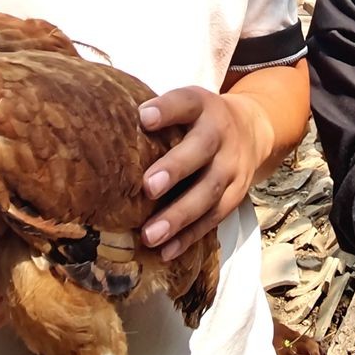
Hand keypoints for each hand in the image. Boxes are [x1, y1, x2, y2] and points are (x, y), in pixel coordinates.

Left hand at [138, 86, 272, 262]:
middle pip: (201, 150)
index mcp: (202, 106)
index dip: (167, 109)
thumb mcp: (186, 105)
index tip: (144, 118)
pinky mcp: (236, 194)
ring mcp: (232, 166)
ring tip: (150, 235)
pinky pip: (214, 218)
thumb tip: (102, 133)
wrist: (253, 130)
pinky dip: (190, 236)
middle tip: (148, 187)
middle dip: (176, 169)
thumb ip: (158, 116)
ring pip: (209, 192)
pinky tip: (166, 251)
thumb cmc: (198, 121)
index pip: (185, 103)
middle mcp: (221, 134)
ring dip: (179, 216)